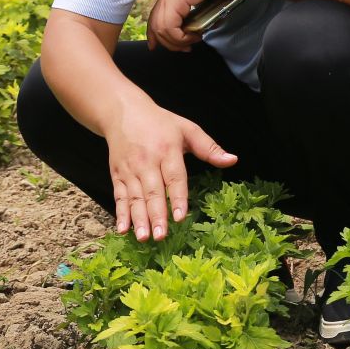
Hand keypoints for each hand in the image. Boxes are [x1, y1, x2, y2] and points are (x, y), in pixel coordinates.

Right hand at [106, 100, 236, 241]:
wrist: (123, 111)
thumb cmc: (160, 122)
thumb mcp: (187, 129)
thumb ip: (209, 147)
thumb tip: (232, 160)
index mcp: (167, 149)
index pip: (174, 177)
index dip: (178, 197)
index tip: (181, 216)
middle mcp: (147, 161)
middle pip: (153, 191)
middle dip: (156, 215)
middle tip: (161, 236)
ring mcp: (130, 169)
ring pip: (135, 197)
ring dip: (138, 218)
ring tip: (143, 237)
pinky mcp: (117, 174)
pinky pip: (119, 196)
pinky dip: (121, 213)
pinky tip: (123, 229)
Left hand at [147, 0, 229, 52]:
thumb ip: (201, 10)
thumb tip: (206, 25)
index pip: (154, 18)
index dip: (153, 34)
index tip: (155, 46)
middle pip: (155, 27)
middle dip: (169, 44)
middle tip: (186, 49)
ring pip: (162, 31)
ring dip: (179, 42)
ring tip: (194, 39)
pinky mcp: (173, 3)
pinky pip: (169, 29)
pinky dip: (181, 37)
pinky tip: (195, 35)